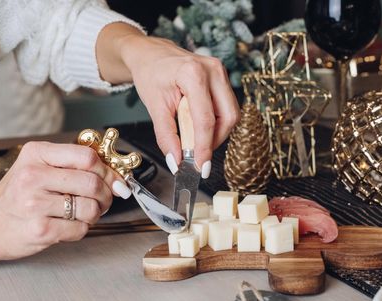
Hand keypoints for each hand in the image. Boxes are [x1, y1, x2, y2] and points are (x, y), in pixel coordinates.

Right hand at [0, 142, 127, 261]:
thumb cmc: (17, 196)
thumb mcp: (38, 167)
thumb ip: (73, 166)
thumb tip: (116, 177)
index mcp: (37, 154)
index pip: (87, 157)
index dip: (108, 171)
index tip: (115, 180)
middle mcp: (33, 176)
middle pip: (93, 183)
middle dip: (107, 195)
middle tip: (103, 200)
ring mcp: (35, 204)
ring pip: (90, 208)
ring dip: (95, 214)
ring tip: (83, 213)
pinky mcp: (40, 230)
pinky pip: (80, 229)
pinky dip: (81, 229)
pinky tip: (68, 225)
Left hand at [96, 23, 240, 177]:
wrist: (150, 54)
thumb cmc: (150, 73)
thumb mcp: (154, 106)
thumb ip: (166, 135)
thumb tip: (176, 160)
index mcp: (193, 74)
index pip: (205, 119)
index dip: (204, 147)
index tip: (200, 166)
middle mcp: (213, 70)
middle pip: (228, 117)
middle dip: (215, 140)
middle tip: (198, 154)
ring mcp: (221, 73)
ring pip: (231, 114)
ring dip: (217, 132)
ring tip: (195, 138)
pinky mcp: (222, 79)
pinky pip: (227, 108)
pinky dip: (216, 122)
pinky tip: (200, 126)